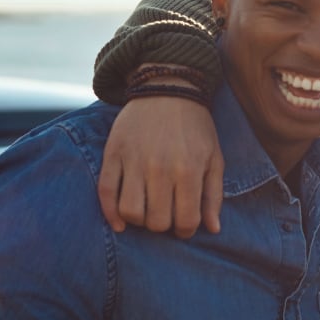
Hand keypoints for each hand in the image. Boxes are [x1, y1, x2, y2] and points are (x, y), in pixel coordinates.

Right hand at [99, 97, 223, 237]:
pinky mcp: (113, 154)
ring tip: (148, 211)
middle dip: (163, 225)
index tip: (184, 224)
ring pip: (130, 212)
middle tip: (166, 214)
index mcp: (189, 170)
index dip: (186, 229)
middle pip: (156, 221)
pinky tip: (120, 222)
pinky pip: (105, 192)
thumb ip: (213, 195)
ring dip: (139, 220)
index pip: (185, 220)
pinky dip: (110, 213)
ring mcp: (134, 161)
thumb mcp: (214, 158)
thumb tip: (212, 229)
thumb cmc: (196, 128)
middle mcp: (160, 168)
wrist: (168, 90)